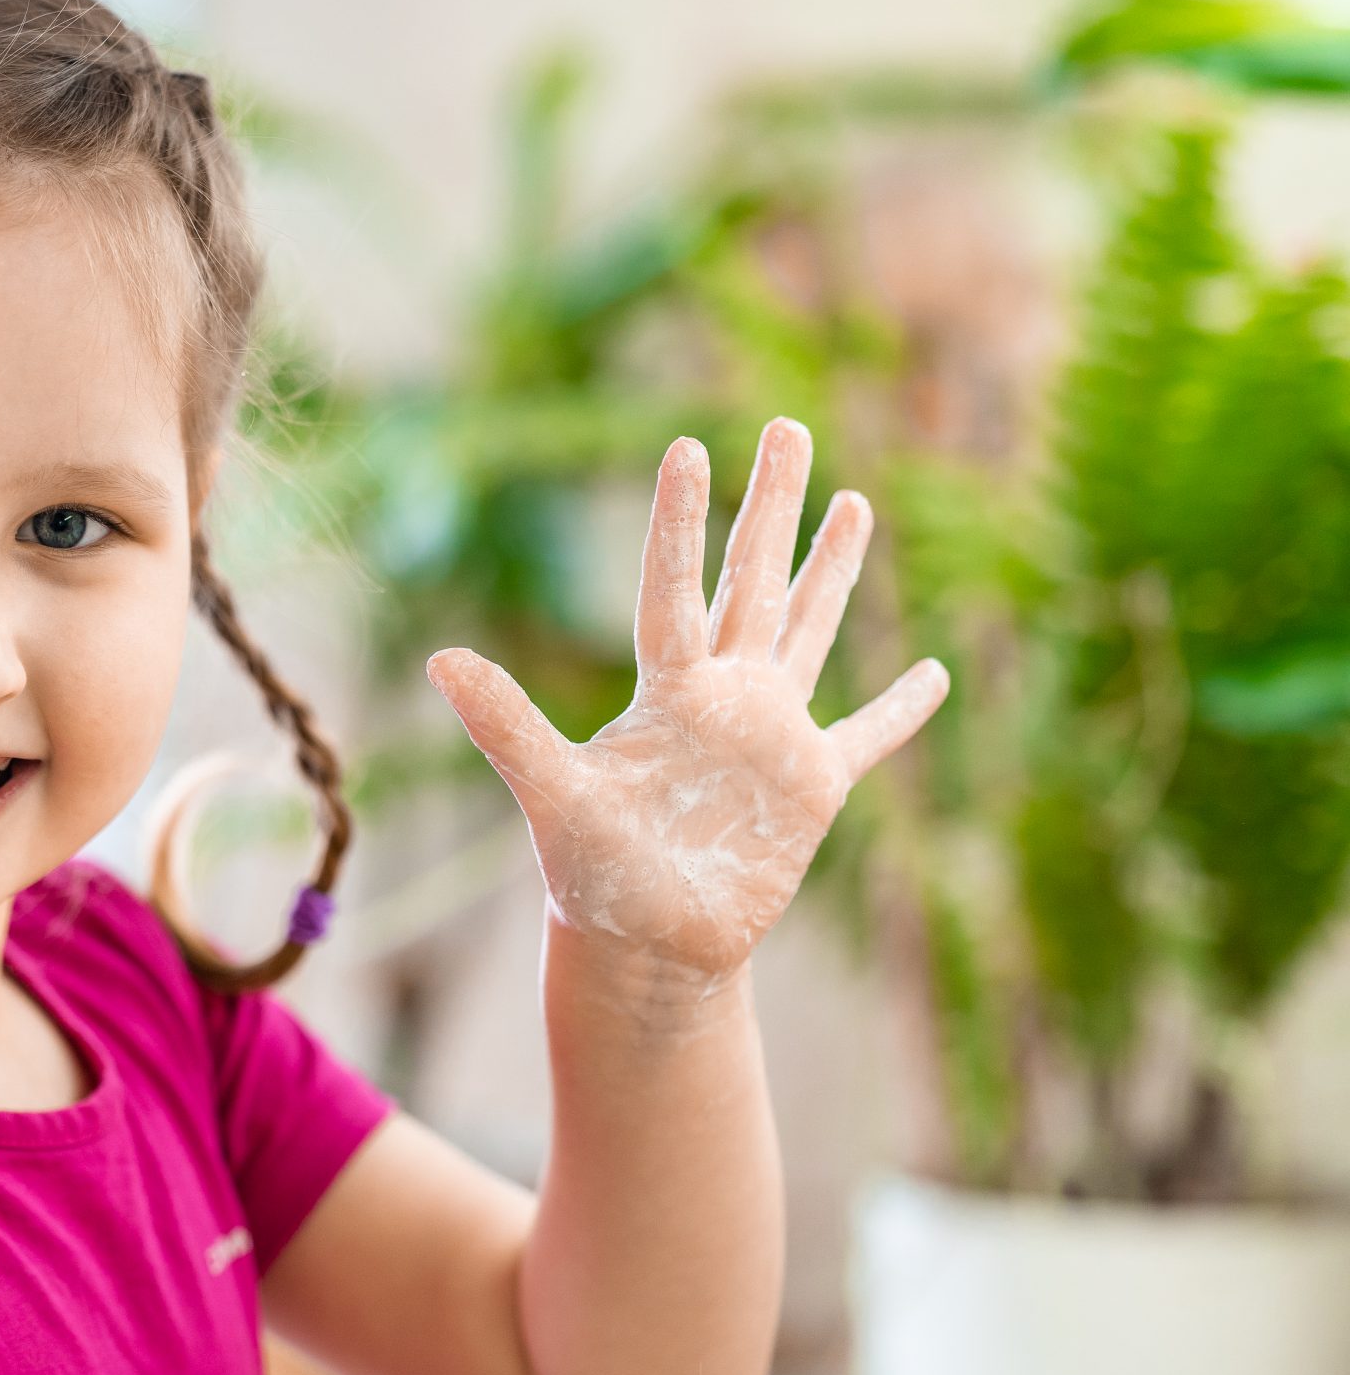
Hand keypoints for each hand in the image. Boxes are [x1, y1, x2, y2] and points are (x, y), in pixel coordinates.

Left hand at [427, 417, 947, 984]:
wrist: (644, 947)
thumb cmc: (590, 874)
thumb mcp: (553, 793)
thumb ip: (506, 725)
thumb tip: (438, 658)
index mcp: (667, 690)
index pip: (675, 586)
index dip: (680, 521)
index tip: (687, 445)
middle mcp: (721, 696)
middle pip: (753, 579)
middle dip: (772, 505)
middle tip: (788, 427)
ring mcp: (770, 736)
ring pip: (808, 629)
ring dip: (831, 570)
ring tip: (854, 501)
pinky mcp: (811, 789)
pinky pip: (865, 737)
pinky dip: (900, 710)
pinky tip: (935, 673)